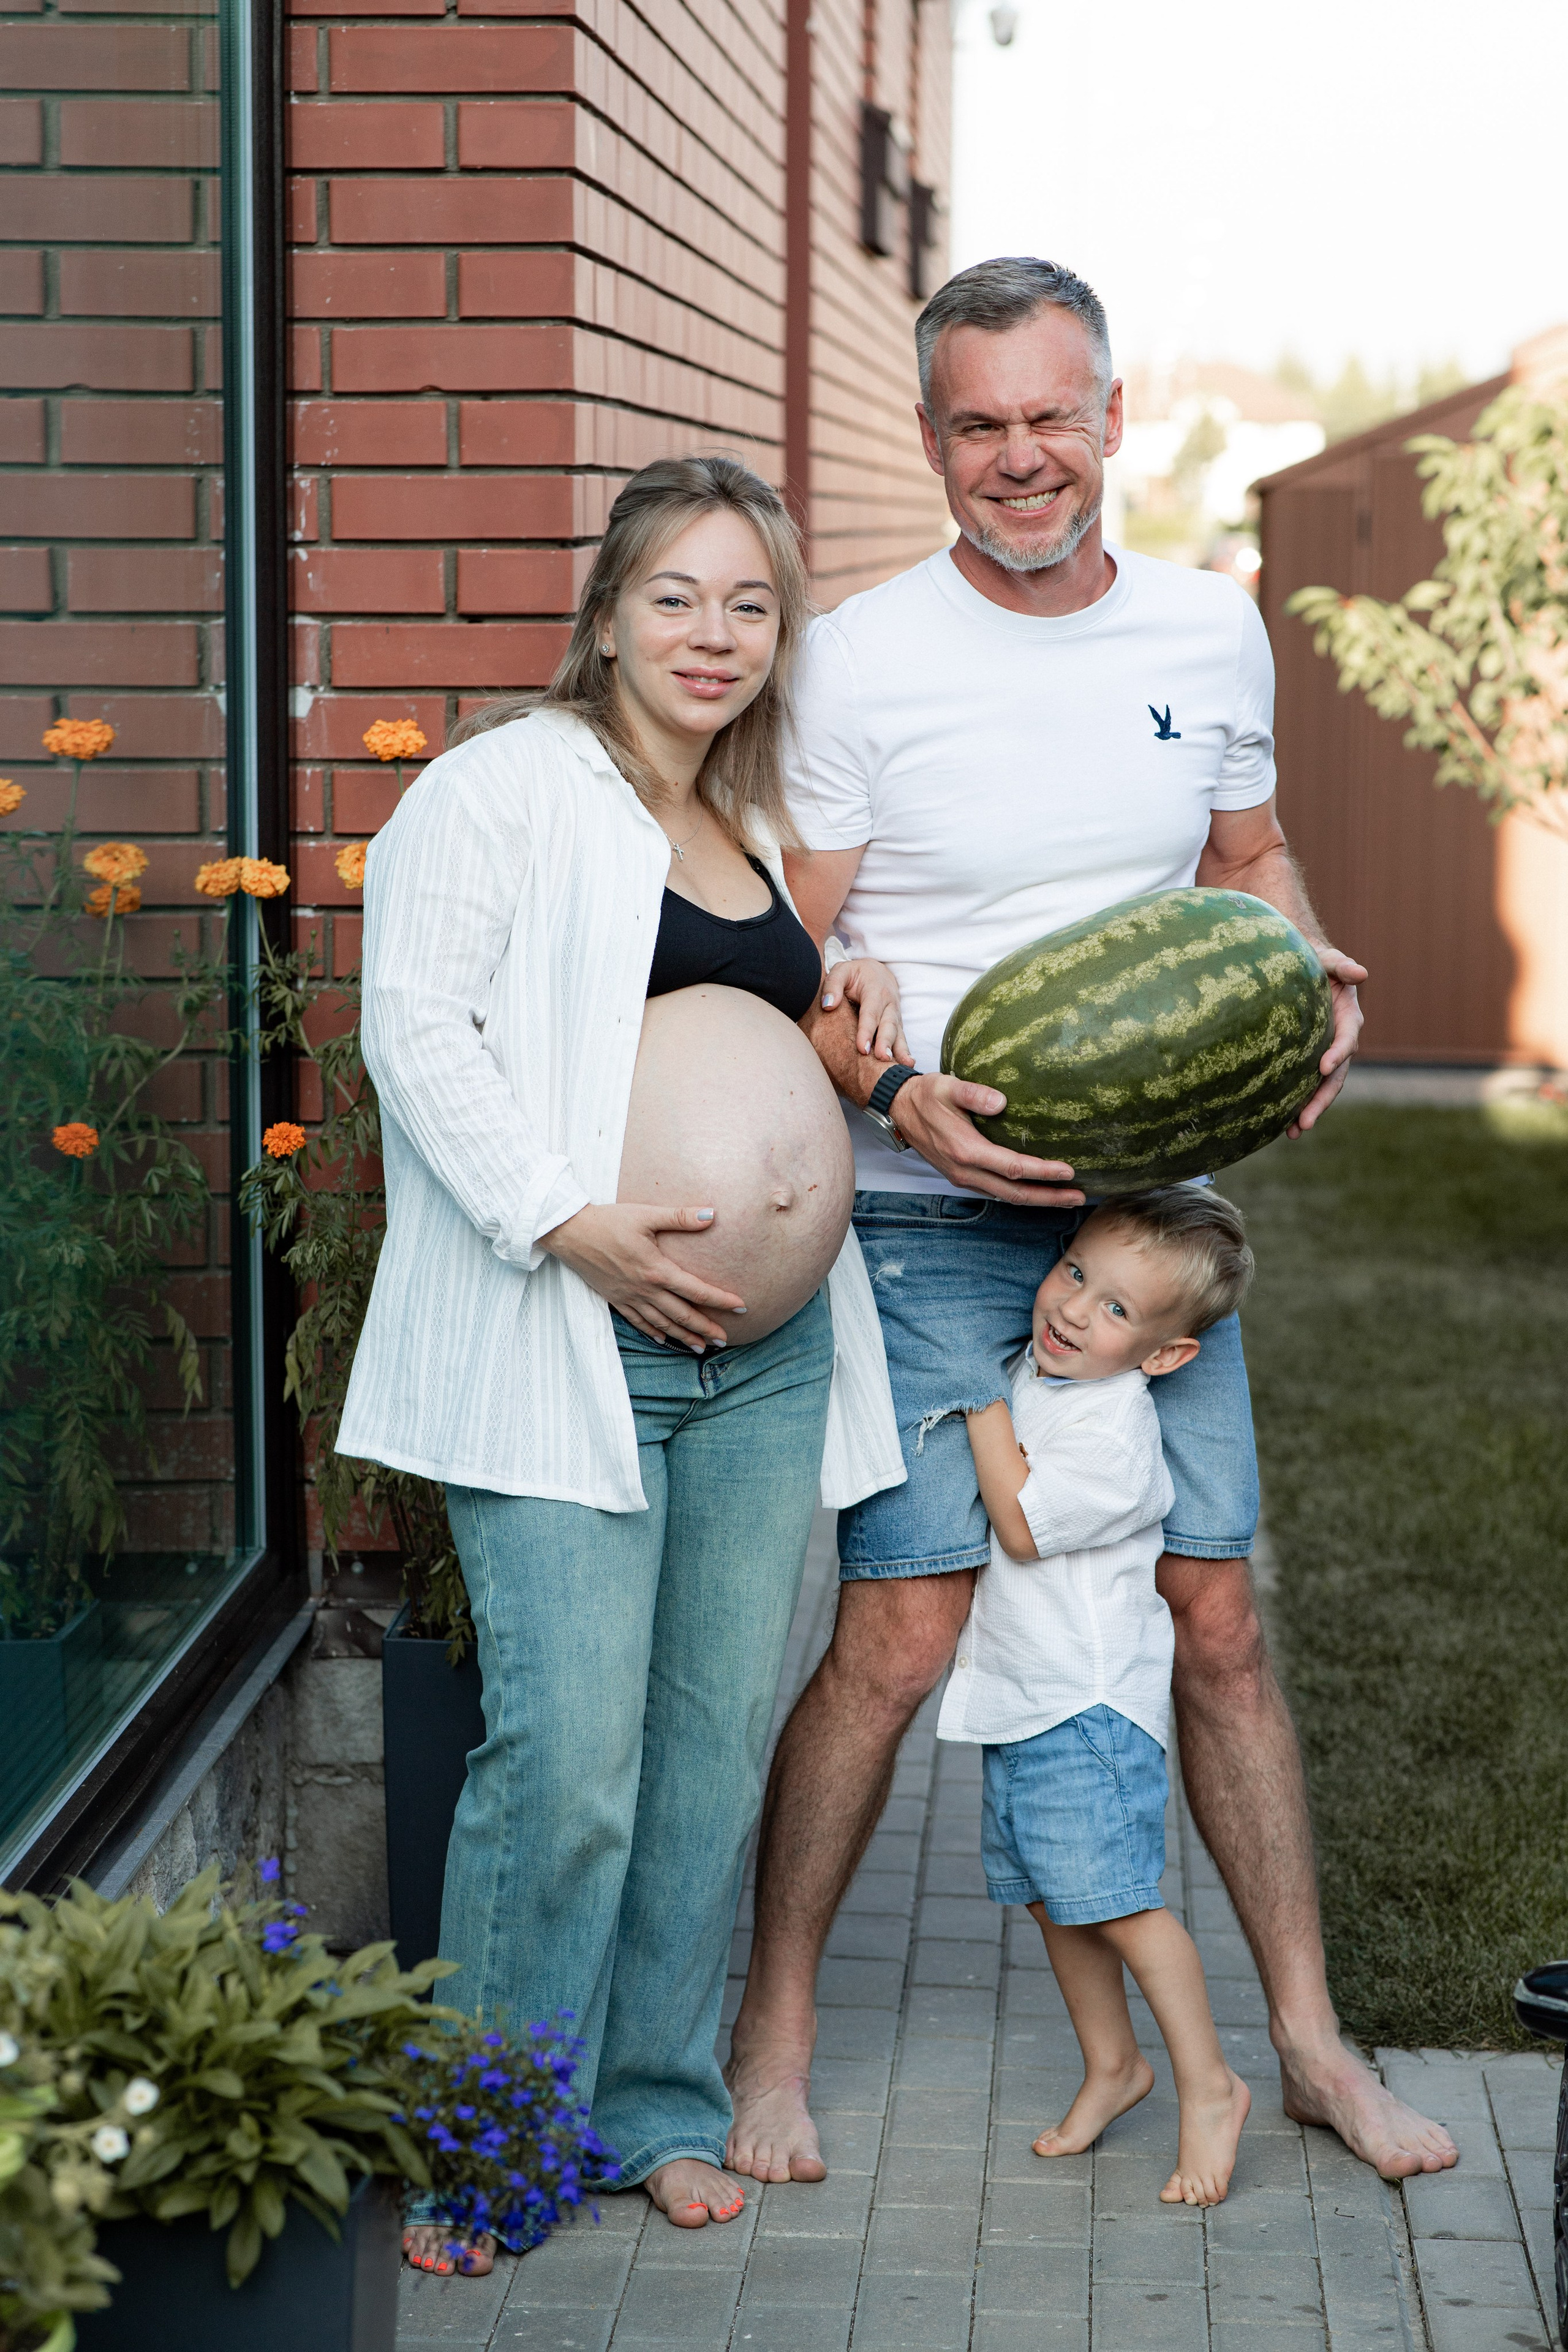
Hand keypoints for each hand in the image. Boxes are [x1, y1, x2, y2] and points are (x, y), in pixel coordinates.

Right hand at [539, 1202, 744, 1350]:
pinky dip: (654, 1332)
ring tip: (701, 1348)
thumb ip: (680, 1217)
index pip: (696, 1289)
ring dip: (683, 1337)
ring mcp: (629, 1297)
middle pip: (682, 1314)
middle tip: (725, 1341)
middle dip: (705, 1328)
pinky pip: (638, 1322)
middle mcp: (645, 1289)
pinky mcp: (615, 1299)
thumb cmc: (609, 1220)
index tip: (742, 1307)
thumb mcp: (646, 1214)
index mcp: (656, 1270)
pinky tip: (664, 1340)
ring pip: (662, 1324)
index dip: (720, 1300)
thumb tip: (713, 1215)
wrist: (570, 1233)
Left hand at [819, 957, 911, 1065]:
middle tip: (883, 1058)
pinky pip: (901, 1038)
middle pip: (888, 1025)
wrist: (877, 972)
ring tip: (904, 1065)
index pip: (870, 1013)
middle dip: (886, 1043)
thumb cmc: (855, 974)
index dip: (866, 1031)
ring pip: (898, 1033)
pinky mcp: (896, 1024)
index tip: (862, 1048)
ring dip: (900, 1050)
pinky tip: (906, 1064)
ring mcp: (895, 1015)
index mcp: (875, 991)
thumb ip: (833, 985)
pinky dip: (904, 1052)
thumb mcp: (842, 971)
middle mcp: (889, 1004)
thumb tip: (828, 1005)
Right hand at [888, 1073, 1082, 1207]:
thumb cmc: (927, 1095)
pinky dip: (1020, 1193)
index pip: (1013, 1167)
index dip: (1043, 1172)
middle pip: (1015, 1192)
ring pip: (1006, 1196)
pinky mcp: (963, 1176)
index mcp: (966, 1150)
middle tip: (1079, 1198)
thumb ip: (974, 1094)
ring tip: (1066, 1198)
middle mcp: (966, 1171)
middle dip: (1048, 1197)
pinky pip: (997, 1191)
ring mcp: (963, 1177)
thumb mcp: (949, 1086)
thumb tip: (1001, 1102)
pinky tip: (1036, 1189)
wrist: (900, 1109)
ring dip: (1037, 1199)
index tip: (1069, 1171)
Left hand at [1288, 946, 1366, 1135]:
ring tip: (1294, 1131)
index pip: (1347, 1040)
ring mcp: (1324, 1054)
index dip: (1338, 1053)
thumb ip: (1342, 966)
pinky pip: (1305, 1085)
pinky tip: (1283, 1126)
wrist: (1302, 970)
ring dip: (1310, 1110)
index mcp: (1349, 1019)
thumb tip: (1360, 973)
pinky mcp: (1308, 1061)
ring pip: (1322, 1088)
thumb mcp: (1329, 962)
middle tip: (1306, 1120)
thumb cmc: (1316, 963)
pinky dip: (1296, 1105)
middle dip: (1322, 1099)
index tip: (1323, 1066)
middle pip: (1335, 1076)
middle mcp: (1339, 1042)